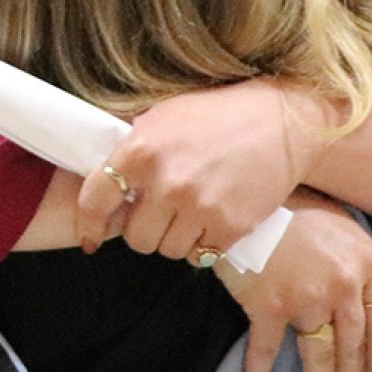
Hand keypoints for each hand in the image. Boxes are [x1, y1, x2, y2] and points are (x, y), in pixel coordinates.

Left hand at [75, 79, 335, 259]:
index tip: (91, 236)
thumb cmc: (216, 116)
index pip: (95, 200)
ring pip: (168, 251)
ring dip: (173, 239)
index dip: (90, 223)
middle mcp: (167, 182)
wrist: (280, 121)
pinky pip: (200, 256)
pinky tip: (210, 221)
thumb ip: (131, 151)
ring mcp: (200, 207)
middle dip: (143, 230)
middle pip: (135, 238)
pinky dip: (202, 245)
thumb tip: (100, 180)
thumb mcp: (161, 118)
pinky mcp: (230, 227)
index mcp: (141, 150)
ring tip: (187, 215)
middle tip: (158, 215)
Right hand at [214, 189, 371, 371]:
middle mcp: (343, 285)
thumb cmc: (293, 203)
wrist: (247, 190)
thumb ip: (365, 261)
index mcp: (366, 263)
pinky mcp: (268, 306)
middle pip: (355, 348)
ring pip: (321, 356)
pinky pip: (265, 351)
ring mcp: (306, 298)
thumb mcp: (342, 224)